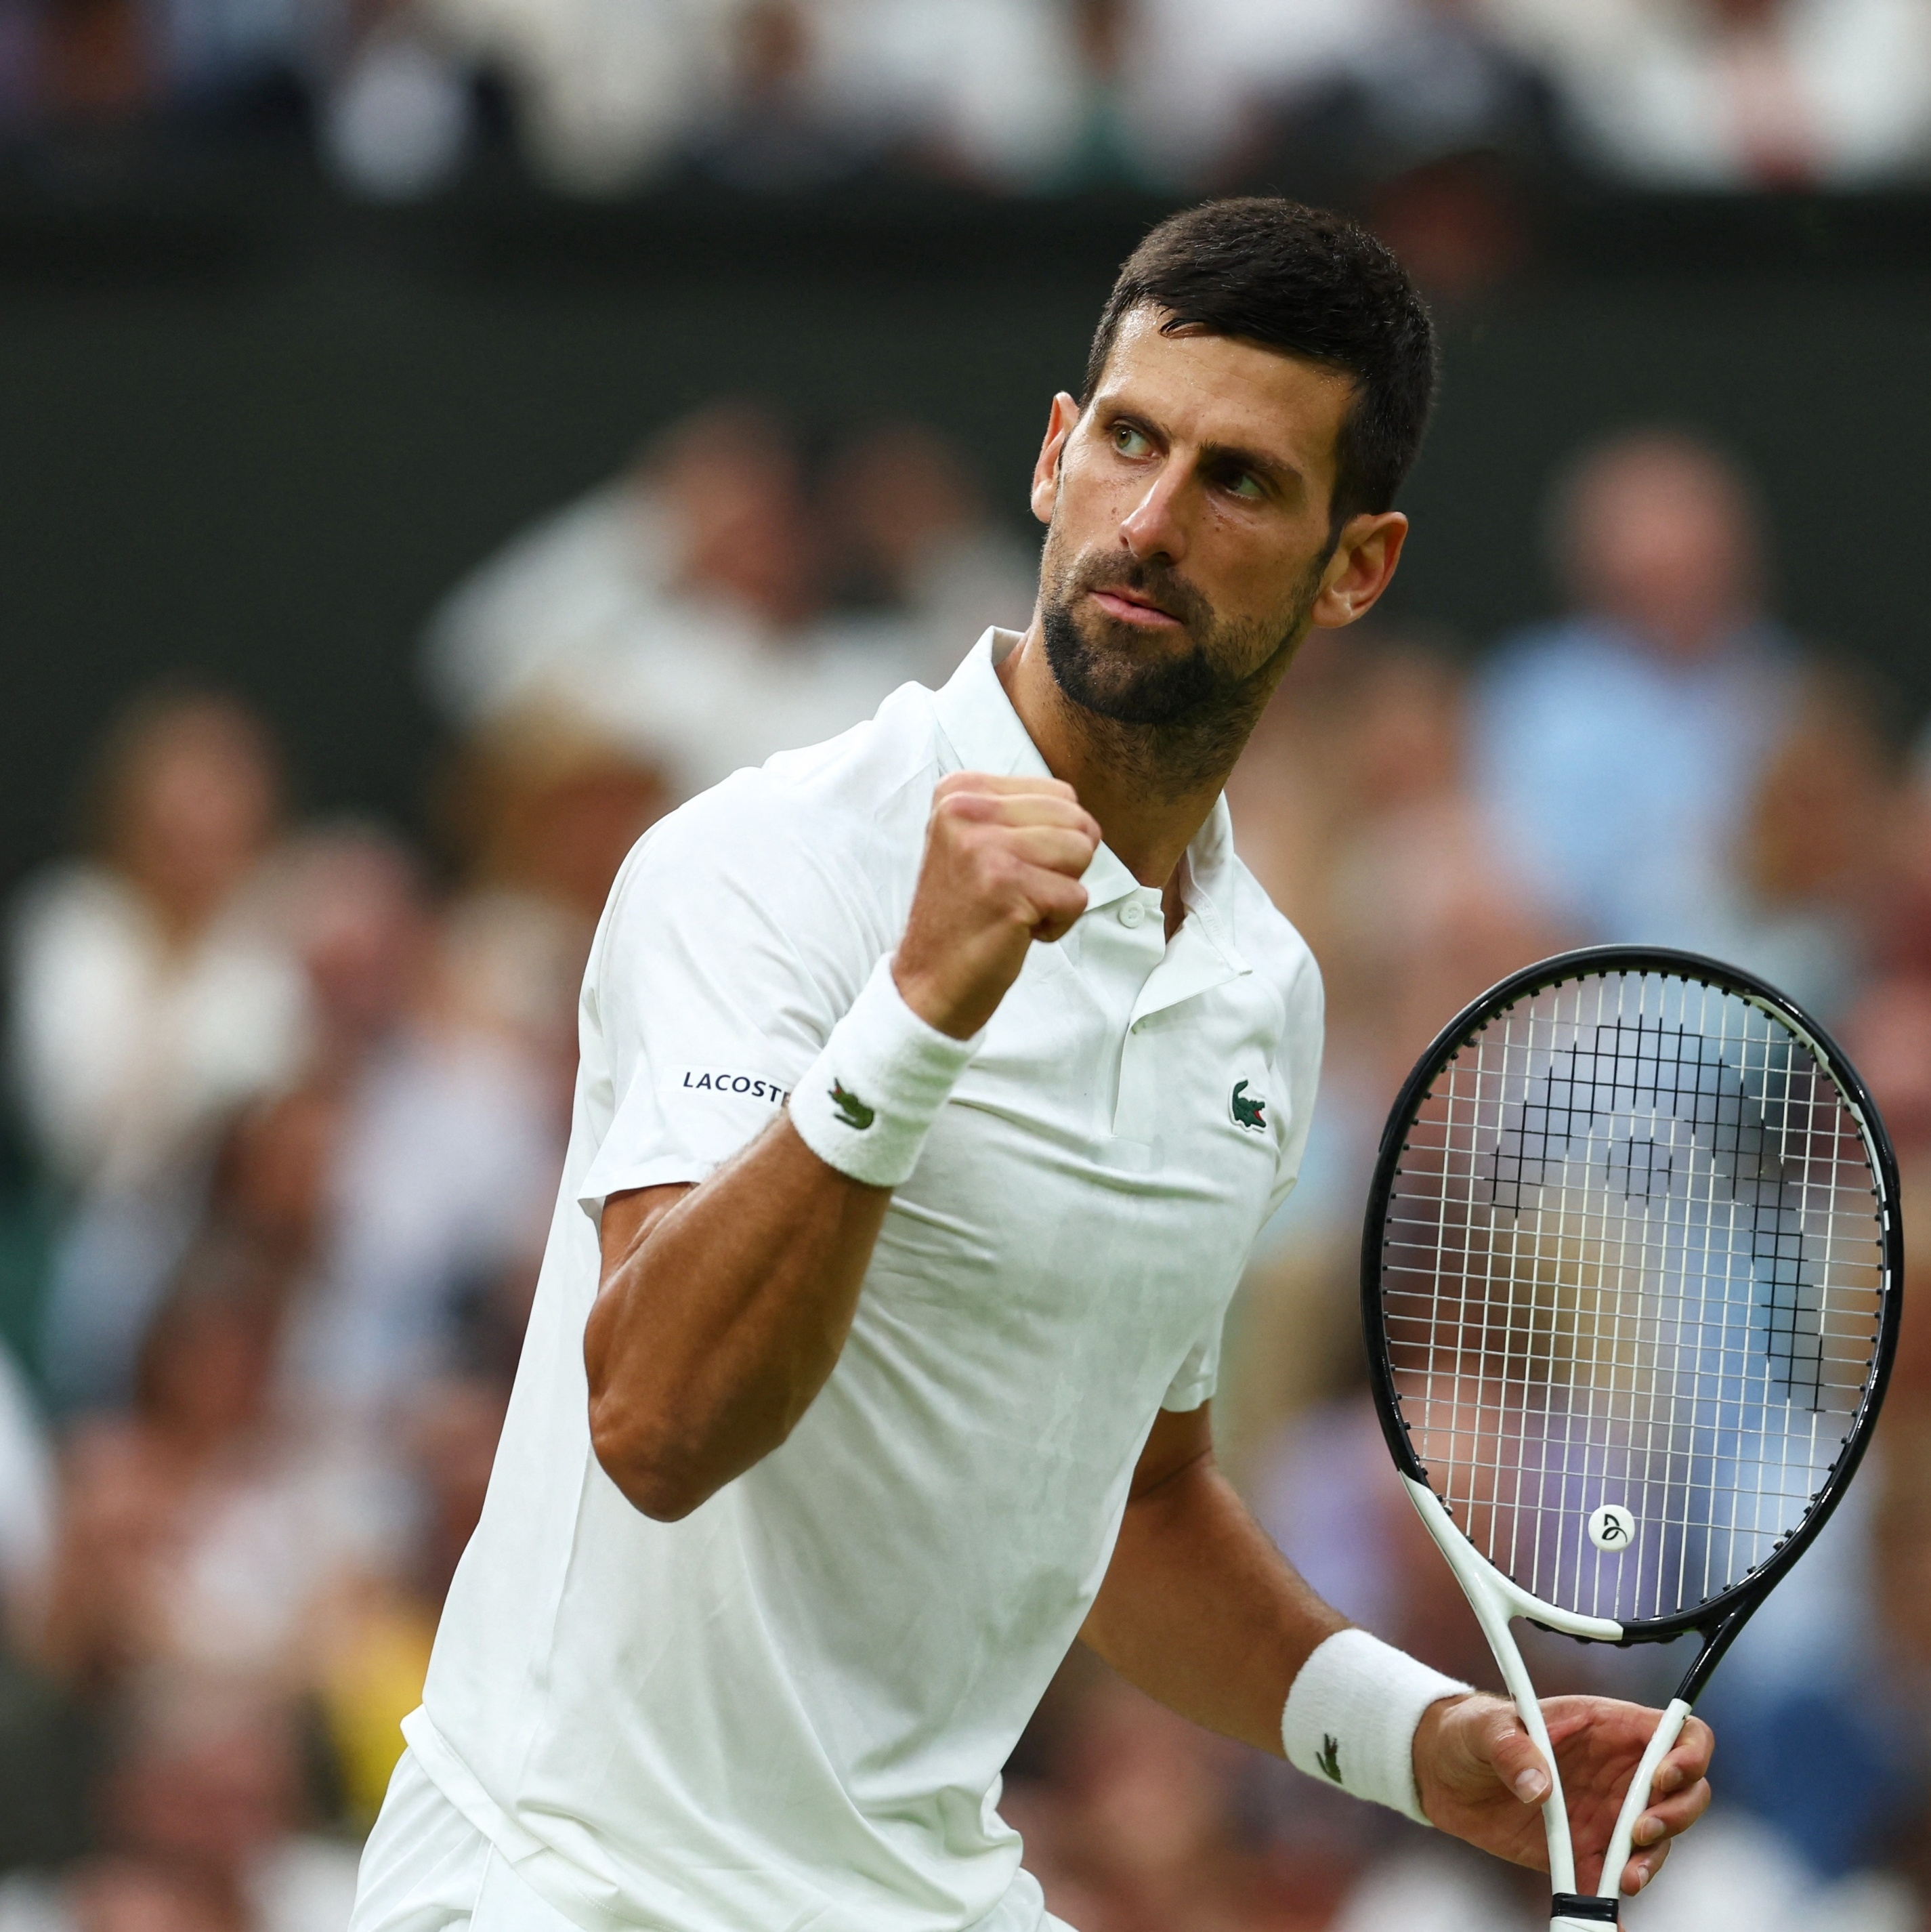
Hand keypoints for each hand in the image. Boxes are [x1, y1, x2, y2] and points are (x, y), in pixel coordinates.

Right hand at [894, 773, 1100, 1039]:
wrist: (928, 979)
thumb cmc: (965, 914)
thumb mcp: (977, 841)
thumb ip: (1021, 815)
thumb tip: (1085, 818)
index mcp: (960, 790)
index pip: (1061, 795)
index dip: (1053, 841)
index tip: (1006, 869)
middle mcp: (966, 809)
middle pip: (1077, 820)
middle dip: (1062, 865)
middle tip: (1015, 891)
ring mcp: (984, 846)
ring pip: (1081, 853)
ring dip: (1060, 893)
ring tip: (1016, 907)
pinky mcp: (1005, 886)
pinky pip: (1077, 896)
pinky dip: (1057, 924)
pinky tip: (1016, 929)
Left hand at [1414, 1693, 1713, 1896]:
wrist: (1445, 1773)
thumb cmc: (1473, 1731)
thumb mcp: (1486, 1727)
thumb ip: (1511, 1747)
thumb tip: (1538, 1785)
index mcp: (1607, 1727)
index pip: (1678, 1733)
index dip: (1687, 1755)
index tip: (1664, 1778)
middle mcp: (1619, 1772)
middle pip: (1684, 1793)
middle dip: (1676, 1815)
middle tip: (1639, 1831)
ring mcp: (1608, 1814)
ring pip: (1659, 1841)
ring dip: (1651, 1860)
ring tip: (1624, 1875)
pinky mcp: (1588, 1851)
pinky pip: (1615, 1879)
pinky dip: (1616, 1901)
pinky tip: (1607, 1915)